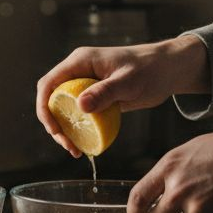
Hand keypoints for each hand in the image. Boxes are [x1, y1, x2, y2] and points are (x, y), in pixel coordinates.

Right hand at [35, 35, 210, 155]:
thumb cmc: (150, 69)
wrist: (168, 70)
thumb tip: (80, 106)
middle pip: (52, 99)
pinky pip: (79, 115)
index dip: (44, 107)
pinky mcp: (96, 97)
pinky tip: (85, 144)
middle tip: (67, 145)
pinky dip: (78, 130)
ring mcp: (86, 85)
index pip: (49, 83)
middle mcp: (78, 72)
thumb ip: (105, 92)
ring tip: (75, 150)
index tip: (53, 128)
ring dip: (64, 130)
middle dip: (53, 124)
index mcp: (80, 62)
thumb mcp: (128, 82)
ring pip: (64, 109)